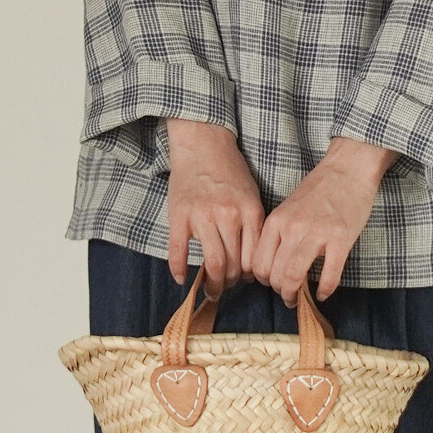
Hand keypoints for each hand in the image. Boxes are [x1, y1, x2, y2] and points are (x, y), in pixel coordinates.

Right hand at [165, 117, 262, 294]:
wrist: (203, 144)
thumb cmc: (229, 171)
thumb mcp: (252, 196)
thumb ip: (253, 226)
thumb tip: (253, 263)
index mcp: (250, 212)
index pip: (254, 258)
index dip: (250, 276)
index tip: (246, 281)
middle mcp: (228, 216)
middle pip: (233, 265)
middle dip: (230, 283)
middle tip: (226, 287)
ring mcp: (202, 216)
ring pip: (212, 263)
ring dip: (211, 283)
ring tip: (210, 289)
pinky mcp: (179, 216)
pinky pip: (178, 251)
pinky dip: (179, 269)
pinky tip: (182, 278)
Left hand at [252, 137, 397, 303]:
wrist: (347, 168)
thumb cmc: (319, 189)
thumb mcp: (288, 208)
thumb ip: (279, 234)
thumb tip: (273, 264)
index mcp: (276, 221)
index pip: (258, 262)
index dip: (262, 280)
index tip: (272, 283)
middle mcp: (292, 228)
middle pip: (275, 274)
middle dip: (279, 291)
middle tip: (287, 295)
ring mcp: (317, 234)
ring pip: (295, 277)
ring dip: (295, 295)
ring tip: (300, 299)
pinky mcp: (341, 239)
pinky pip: (328, 276)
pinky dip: (324, 291)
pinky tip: (323, 293)